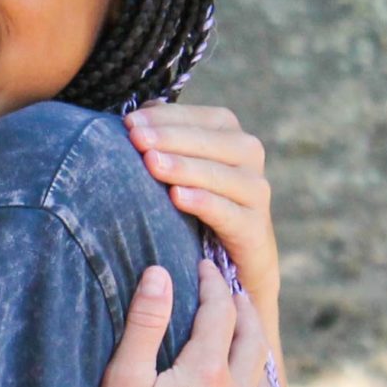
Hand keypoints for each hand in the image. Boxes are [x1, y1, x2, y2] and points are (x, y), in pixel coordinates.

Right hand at [85, 261, 271, 386]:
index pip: (219, 312)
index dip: (213, 284)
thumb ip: (145, 324)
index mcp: (207, 374)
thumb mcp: (123, 382)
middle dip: (245, 310)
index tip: (206, 266)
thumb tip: (160, 273)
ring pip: (265, 382)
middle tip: (236, 293)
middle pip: (254, 340)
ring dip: (256, 354)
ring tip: (246, 342)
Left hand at [123, 103, 279, 346]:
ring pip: (225, 174)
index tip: (129, 122)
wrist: (232, 269)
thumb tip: (134, 117)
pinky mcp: (257, 231)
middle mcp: (249, 159)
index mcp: (229, 136)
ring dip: (187, 167)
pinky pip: (232, 213)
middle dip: (173, 138)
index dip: (167, 118)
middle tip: (137, 138)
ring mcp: (257, 195)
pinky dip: (206, 202)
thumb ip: (162, 142)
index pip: (200, 117)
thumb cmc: (194, 210)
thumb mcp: (177, 173)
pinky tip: (177, 197)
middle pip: (216, 140)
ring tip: (151, 164)